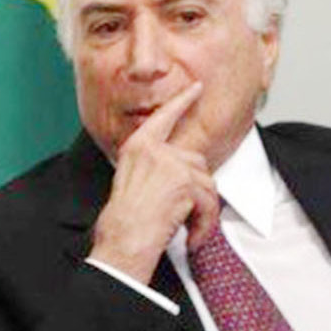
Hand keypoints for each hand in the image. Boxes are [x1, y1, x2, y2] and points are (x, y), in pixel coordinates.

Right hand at [89, 82, 220, 281]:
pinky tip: (192, 239)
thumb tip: (184, 172)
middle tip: (189, 216)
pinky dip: (205, 225)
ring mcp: (170, 163)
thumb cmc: (123, 222)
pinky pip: (208, 203)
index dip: (182, 102)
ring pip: (207, 184)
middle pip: (196, 162)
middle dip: (199, 192)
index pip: (163, 118)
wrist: (122, 241)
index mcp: (137, 147)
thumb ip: (154, 168)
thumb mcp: (131, 184)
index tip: (196, 88)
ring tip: (189, 232)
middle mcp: (153, 150)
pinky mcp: (184, 182)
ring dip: (203, 213)